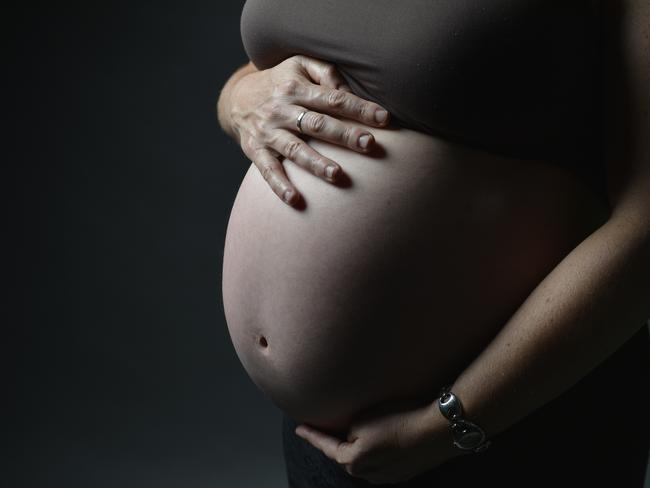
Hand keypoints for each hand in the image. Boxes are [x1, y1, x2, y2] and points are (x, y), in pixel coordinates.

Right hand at [228, 54, 390, 205]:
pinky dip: (279, 185)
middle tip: (368, 144)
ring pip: (295, 149)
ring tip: (337, 175)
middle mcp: (281, 110)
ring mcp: (268, 132)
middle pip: (317, 124)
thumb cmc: (281, 82)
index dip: (359, 108)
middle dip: (344, 135)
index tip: (384, 119)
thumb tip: (348, 91)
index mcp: (296, 88)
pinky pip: (268, 170)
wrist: (237, 97)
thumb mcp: (299, 65)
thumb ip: (326, 72)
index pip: (333, 99)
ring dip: (316, 162)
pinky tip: (295, 199)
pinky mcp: (255, 150)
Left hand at [294, 400, 463, 484]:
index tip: (299, 428)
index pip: (325, 445)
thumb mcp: (363, 417)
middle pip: (346, 455)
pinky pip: (383, 461)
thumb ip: (348, 428)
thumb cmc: (399, 419)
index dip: (311, 435)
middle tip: (332, 426)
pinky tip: (388, 437)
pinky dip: (380, 450)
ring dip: (362, 446)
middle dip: (339, 441)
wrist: (436, 431)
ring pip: (366, 459)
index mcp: (352, 460)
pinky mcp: (404, 473)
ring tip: (368, 429)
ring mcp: (387, 476)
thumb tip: (350, 433)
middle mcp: (367, 473)